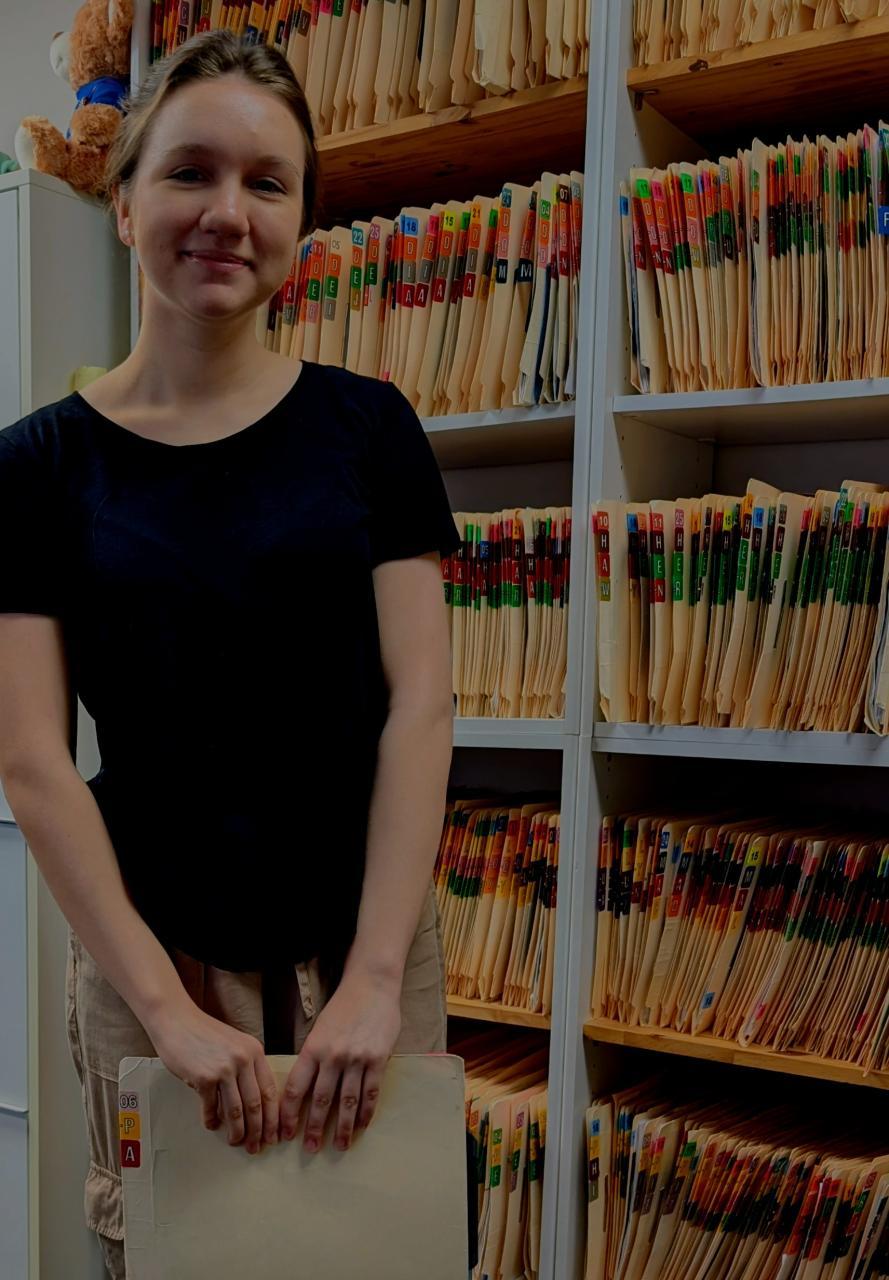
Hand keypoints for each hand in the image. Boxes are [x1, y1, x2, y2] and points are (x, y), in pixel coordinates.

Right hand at [149, 1001, 278, 1155]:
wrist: (177, 1021)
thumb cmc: (205, 1034)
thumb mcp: (236, 1044)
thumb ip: (247, 1068)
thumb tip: (254, 1105)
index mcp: (255, 1051)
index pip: (270, 1091)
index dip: (273, 1117)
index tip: (274, 1135)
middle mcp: (243, 1059)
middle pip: (255, 1105)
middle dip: (258, 1131)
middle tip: (256, 1147)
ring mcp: (224, 1069)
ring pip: (236, 1111)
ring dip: (237, 1132)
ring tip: (236, 1142)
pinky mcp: (203, 1078)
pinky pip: (210, 1107)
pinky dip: (211, 1120)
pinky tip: (212, 1125)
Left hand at [278, 971, 401, 1152]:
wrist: (372, 985)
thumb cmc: (343, 1007)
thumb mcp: (319, 1029)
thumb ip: (313, 1056)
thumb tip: (304, 1087)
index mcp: (313, 1048)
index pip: (296, 1088)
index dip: (290, 1114)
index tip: (286, 1133)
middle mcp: (333, 1056)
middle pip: (321, 1101)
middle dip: (314, 1128)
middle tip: (310, 1149)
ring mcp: (357, 1059)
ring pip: (347, 1102)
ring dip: (342, 1128)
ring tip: (339, 1146)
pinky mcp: (378, 1059)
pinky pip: (371, 1092)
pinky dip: (366, 1112)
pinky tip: (362, 1126)